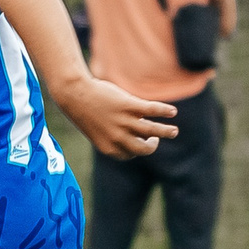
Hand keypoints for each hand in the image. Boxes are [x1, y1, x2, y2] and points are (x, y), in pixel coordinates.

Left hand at [55, 76, 178, 156]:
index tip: (139, 142)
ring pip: (152, 130)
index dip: (136, 150)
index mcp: (108, 147)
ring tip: (174, 131)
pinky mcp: (129, 106)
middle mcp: (117, 137)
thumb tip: (132, 137)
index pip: (129, 154)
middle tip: (156, 140)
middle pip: (143, 148)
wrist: (74, 93)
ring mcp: (124, 121)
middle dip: (153, 146)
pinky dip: (164, 111)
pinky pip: (152, 110)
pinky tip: (172, 112)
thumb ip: (112, 137)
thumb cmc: (84, 111)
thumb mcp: (97, 130)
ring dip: (166, 132)